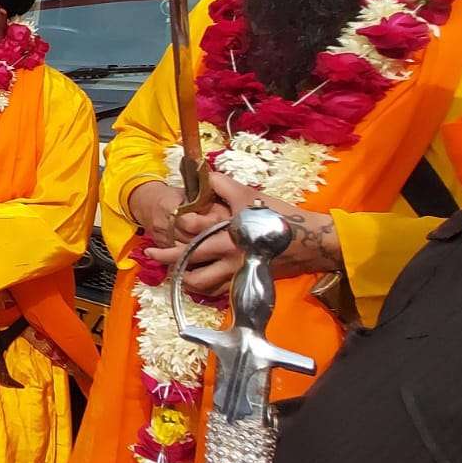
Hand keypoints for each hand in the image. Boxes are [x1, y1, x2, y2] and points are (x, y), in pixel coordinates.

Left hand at [145, 173, 342, 293]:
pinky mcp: (246, 283)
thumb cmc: (278, 216)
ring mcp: (237, 273)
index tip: (162, 228)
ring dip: (184, 278)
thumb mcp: (248, 195)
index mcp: (227, 235)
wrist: (310, 240)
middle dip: (166, 259)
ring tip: (172, 270)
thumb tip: (201, 172)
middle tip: (151, 252)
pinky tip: (197, 280)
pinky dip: (204, 287)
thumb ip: (221, 184)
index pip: (190, 235)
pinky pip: (219, 291)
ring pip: (202, 284)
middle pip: (189, 264)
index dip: (174, 231)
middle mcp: (229, 258)